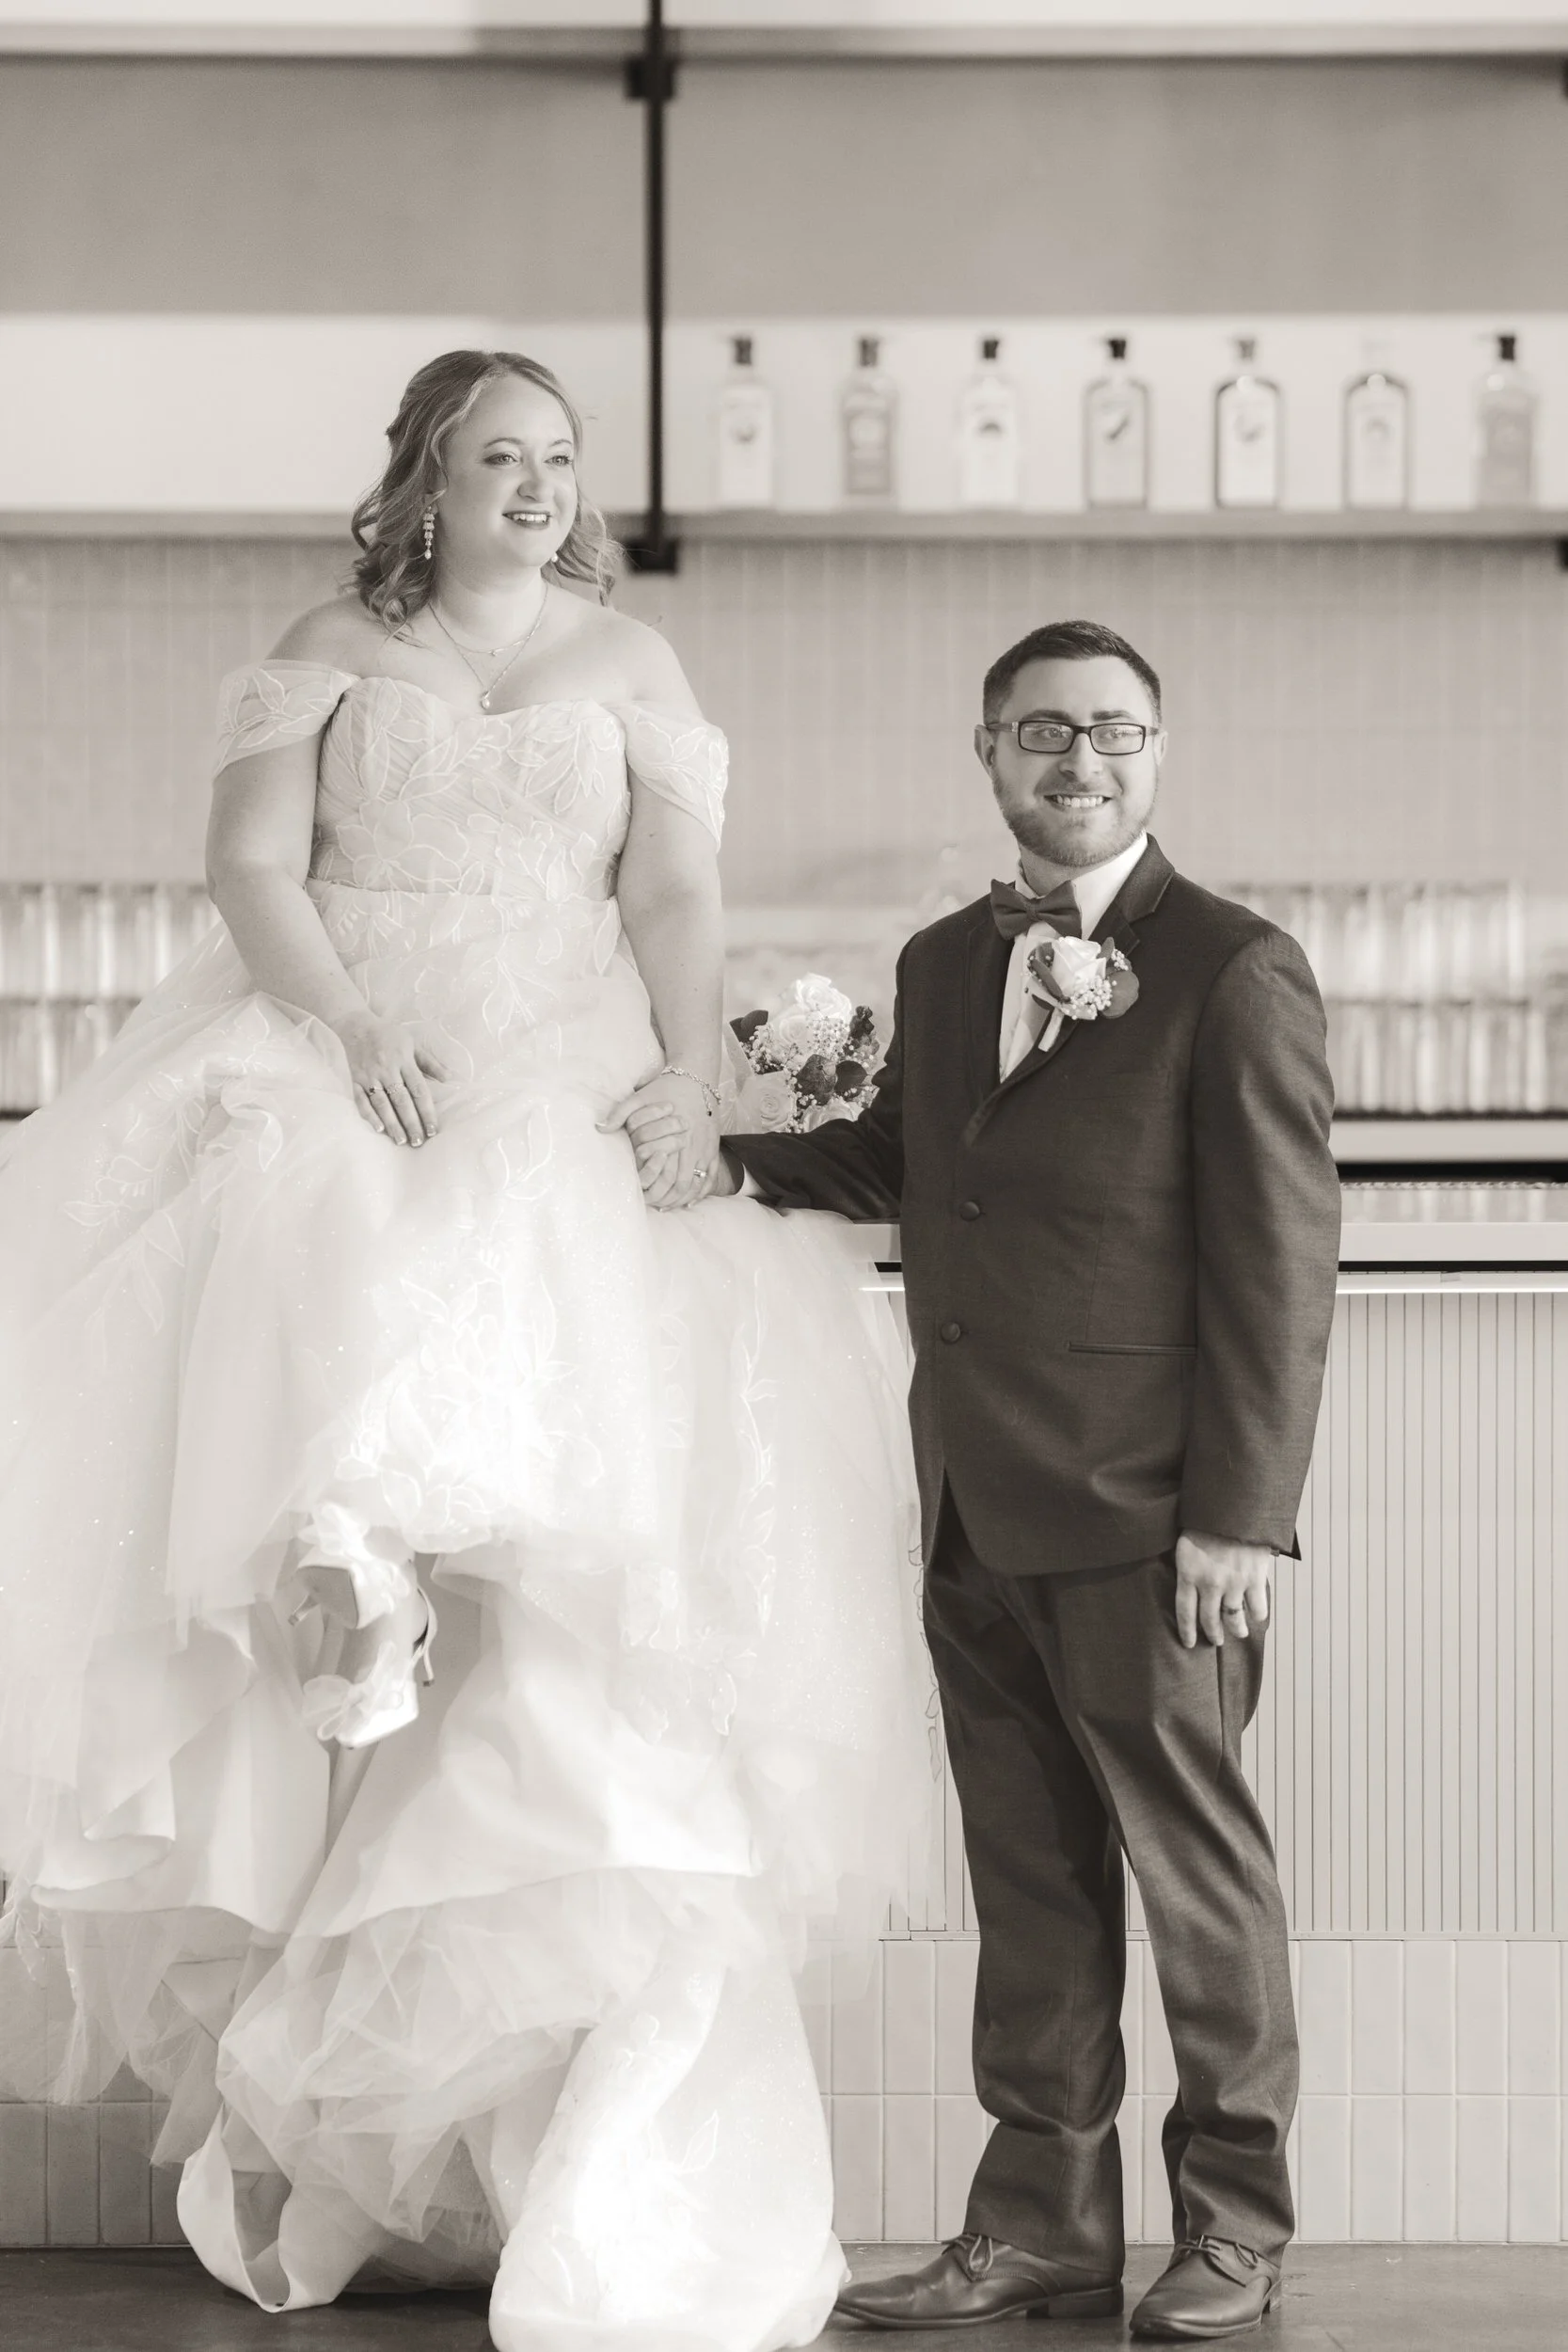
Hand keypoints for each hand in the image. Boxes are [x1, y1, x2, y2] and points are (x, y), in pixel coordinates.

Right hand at [332, 1009, 451, 1145]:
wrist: (355, 1026)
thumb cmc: (388, 1035)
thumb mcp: (412, 1044)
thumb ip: (430, 1063)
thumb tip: (450, 1078)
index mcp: (404, 1060)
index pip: (418, 1090)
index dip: (426, 1111)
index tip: (433, 1129)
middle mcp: (387, 1069)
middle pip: (401, 1100)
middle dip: (411, 1122)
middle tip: (419, 1141)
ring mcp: (369, 1076)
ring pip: (382, 1103)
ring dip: (392, 1123)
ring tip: (402, 1141)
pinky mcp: (354, 1080)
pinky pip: (361, 1100)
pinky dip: (369, 1115)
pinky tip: (378, 1129)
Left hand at [600, 1072, 719, 1209]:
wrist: (695, 1077)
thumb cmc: (665, 1089)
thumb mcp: (639, 1097)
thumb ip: (620, 1113)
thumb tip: (601, 1128)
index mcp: (674, 1137)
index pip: (666, 1175)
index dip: (656, 1191)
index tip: (644, 1198)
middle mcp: (692, 1146)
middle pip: (683, 1185)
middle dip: (669, 1200)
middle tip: (656, 1207)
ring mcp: (705, 1148)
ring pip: (697, 1183)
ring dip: (684, 1198)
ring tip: (670, 1206)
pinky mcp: (713, 1147)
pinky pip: (710, 1174)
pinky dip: (702, 1190)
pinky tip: (691, 1199)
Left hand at [1173, 1530, 1272, 1649]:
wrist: (1234, 1505)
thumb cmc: (1207, 1519)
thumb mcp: (1186, 1542)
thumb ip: (1188, 1566)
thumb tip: (1190, 1582)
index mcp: (1188, 1573)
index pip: (1184, 1612)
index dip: (1187, 1631)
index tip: (1189, 1643)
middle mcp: (1209, 1584)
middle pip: (1209, 1620)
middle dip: (1213, 1634)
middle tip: (1216, 1640)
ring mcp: (1233, 1583)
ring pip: (1234, 1619)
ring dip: (1236, 1629)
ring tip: (1238, 1632)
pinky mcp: (1254, 1579)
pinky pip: (1258, 1608)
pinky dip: (1258, 1615)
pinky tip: (1256, 1615)